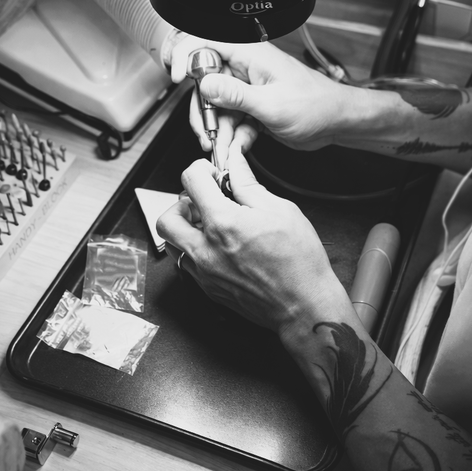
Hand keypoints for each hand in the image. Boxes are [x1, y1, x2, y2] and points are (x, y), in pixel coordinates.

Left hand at [156, 143, 346, 341]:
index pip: (191, 181)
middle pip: (167, 218)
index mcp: (223, 223)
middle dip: (182, 204)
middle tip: (204, 203)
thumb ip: (248, 184)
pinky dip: (196, 251)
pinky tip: (221, 247)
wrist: (303, 306)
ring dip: (186, 229)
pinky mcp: (208, 289)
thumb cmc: (299, 262)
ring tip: (211, 226)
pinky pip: (187, 265)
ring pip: (173, 244)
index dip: (202, 169)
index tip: (214, 174)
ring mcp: (204, 273)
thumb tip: (235, 164)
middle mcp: (205, 249)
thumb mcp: (280, 209)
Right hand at [172, 40, 355, 165]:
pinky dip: (233, 137)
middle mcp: (245, 69)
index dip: (185, 57)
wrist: (336, 122)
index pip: (204, 44)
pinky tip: (240, 147)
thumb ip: (235, 95)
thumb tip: (206, 84)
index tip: (176, 78)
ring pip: (216, 108)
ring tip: (224, 149)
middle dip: (203, 113)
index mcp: (249, 56)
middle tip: (207, 134)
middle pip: (204, 84)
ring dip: (218, 131)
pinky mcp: (251, 107)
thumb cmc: (316, 105)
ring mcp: (247, 89)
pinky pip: (231, 121)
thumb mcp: (271, 104)